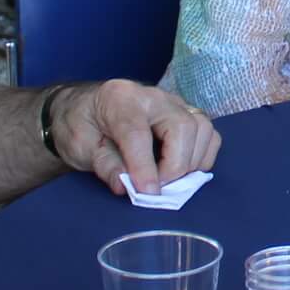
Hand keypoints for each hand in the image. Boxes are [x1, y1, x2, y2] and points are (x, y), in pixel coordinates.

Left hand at [48, 80, 222, 194]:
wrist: (86, 110)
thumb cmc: (81, 126)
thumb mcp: (81, 147)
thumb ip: (105, 165)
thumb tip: (126, 187)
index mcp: (120, 99)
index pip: (138, 133)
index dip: (144, 167)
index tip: (147, 193)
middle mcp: (153, 96)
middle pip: (182, 126)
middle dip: (174, 166)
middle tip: (157, 189)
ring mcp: (174, 103)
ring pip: (202, 128)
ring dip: (191, 162)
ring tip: (169, 181)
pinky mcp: (187, 115)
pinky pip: (209, 134)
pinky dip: (202, 157)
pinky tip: (182, 171)